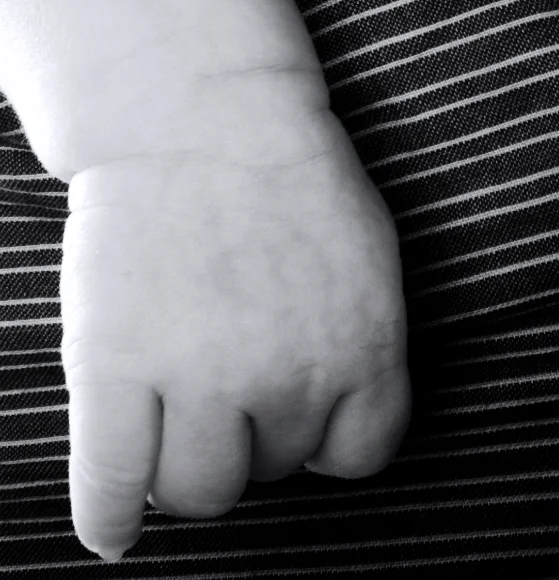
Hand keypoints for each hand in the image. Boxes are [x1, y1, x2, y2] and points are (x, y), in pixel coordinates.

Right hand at [61, 108, 408, 559]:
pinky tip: (112, 528)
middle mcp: (287, 372)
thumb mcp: (366, 258)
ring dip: (190, 466)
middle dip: (257, 430)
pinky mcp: (116, 368)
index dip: (328, 435)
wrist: (198, 112)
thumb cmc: (286, 178)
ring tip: (181, 414)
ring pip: (200, 492)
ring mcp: (198, 375)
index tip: (303, 409)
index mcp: (364, 343)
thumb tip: (340, 444)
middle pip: (275, 470)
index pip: (359, 454)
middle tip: (231, 368)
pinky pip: (113, 487)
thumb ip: (362, 349)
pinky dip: (109, 517)